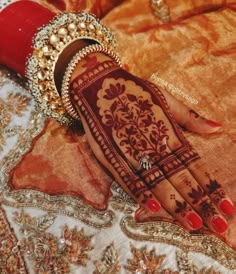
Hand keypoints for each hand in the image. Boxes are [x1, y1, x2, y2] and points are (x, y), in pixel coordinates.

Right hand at [69, 52, 234, 232]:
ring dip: (175, 205)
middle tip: (218, 227)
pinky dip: (139, 192)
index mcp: (168, 132)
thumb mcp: (165, 96)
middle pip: (179, 179)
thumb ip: (190, 116)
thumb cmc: (134, 90)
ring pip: (156, 182)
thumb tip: (218, 127)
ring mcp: (129, 150)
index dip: (211, 187)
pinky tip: (153, 207)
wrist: (97, 83)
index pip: (195, 165)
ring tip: (194, 225)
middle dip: (200, 204)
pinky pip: (126, 176)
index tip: (227, 208)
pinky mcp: (109, 153)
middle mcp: (152, 144)